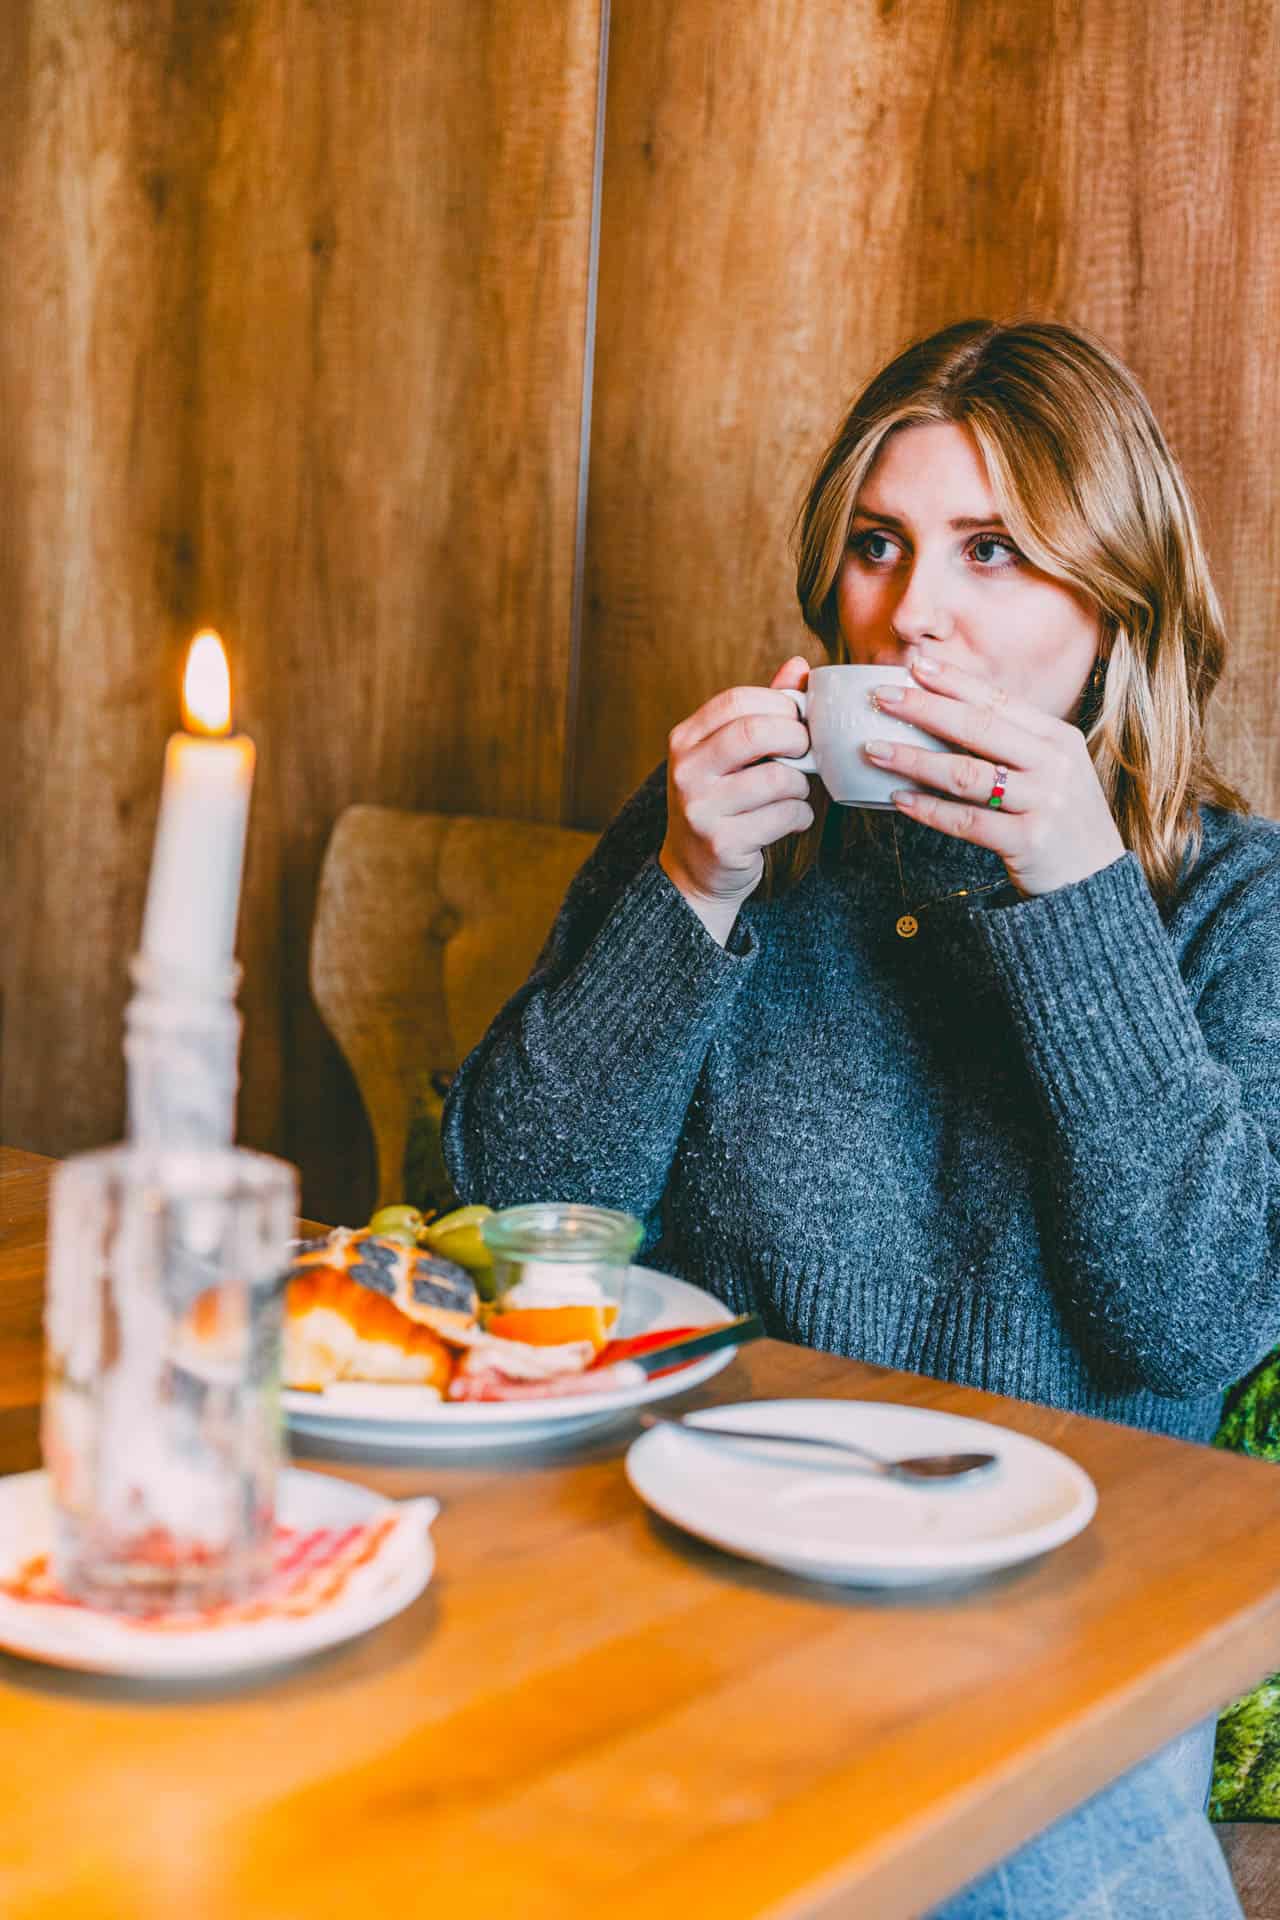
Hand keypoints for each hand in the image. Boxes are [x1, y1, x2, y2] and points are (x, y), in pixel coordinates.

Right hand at [659, 655, 813, 942]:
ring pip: (778, 778)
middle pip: (755, 732)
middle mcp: (686, 771)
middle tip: (807, 752)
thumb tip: (798, 665)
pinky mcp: (722, 842)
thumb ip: (763, 711)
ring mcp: (700, 809)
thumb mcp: (731, 755)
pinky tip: (794, 819)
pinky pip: (784, 816)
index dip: (778, 705)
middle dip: (796, 738)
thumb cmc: (723, 803)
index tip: (798, 720)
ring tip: (797, 792)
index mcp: (685, 740)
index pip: (736, 701)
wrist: (695, 871)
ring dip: (802, 784)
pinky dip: (802, 815)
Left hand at [864, 651, 1124, 897]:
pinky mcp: (1028, 840)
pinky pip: (967, 821)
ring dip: (914, 760)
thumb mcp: (1050, 769)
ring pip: (966, 774)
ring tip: (874, 750)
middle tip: (881, 697)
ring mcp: (1043, 802)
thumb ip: (1010, 743)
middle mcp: (1053, 764)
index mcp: (1057, 737)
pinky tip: (898, 799)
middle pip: (978, 728)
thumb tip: (944, 714)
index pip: (997, 701)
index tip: (914, 665)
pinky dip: (929, 809)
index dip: (953, 682)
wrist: (1093, 879)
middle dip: (924, 709)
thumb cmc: (1058, 817)